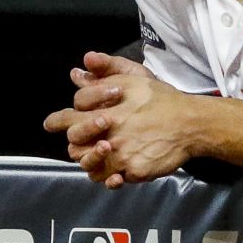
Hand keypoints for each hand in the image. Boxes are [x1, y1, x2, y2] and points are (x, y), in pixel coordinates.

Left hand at [44, 51, 194, 187]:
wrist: (191, 124)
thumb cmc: (161, 99)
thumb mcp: (135, 77)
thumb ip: (108, 68)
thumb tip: (84, 62)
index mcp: (105, 111)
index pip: (69, 117)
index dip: (57, 121)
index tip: (51, 123)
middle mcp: (110, 135)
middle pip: (75, 146)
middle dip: (75, 143)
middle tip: (82, 141)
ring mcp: (122, 155)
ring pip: (91, 166)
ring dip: (90, 161)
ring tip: (100, 155)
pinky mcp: (135, 171)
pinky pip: (112, 180)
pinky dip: (110, 178)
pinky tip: (115, 172)